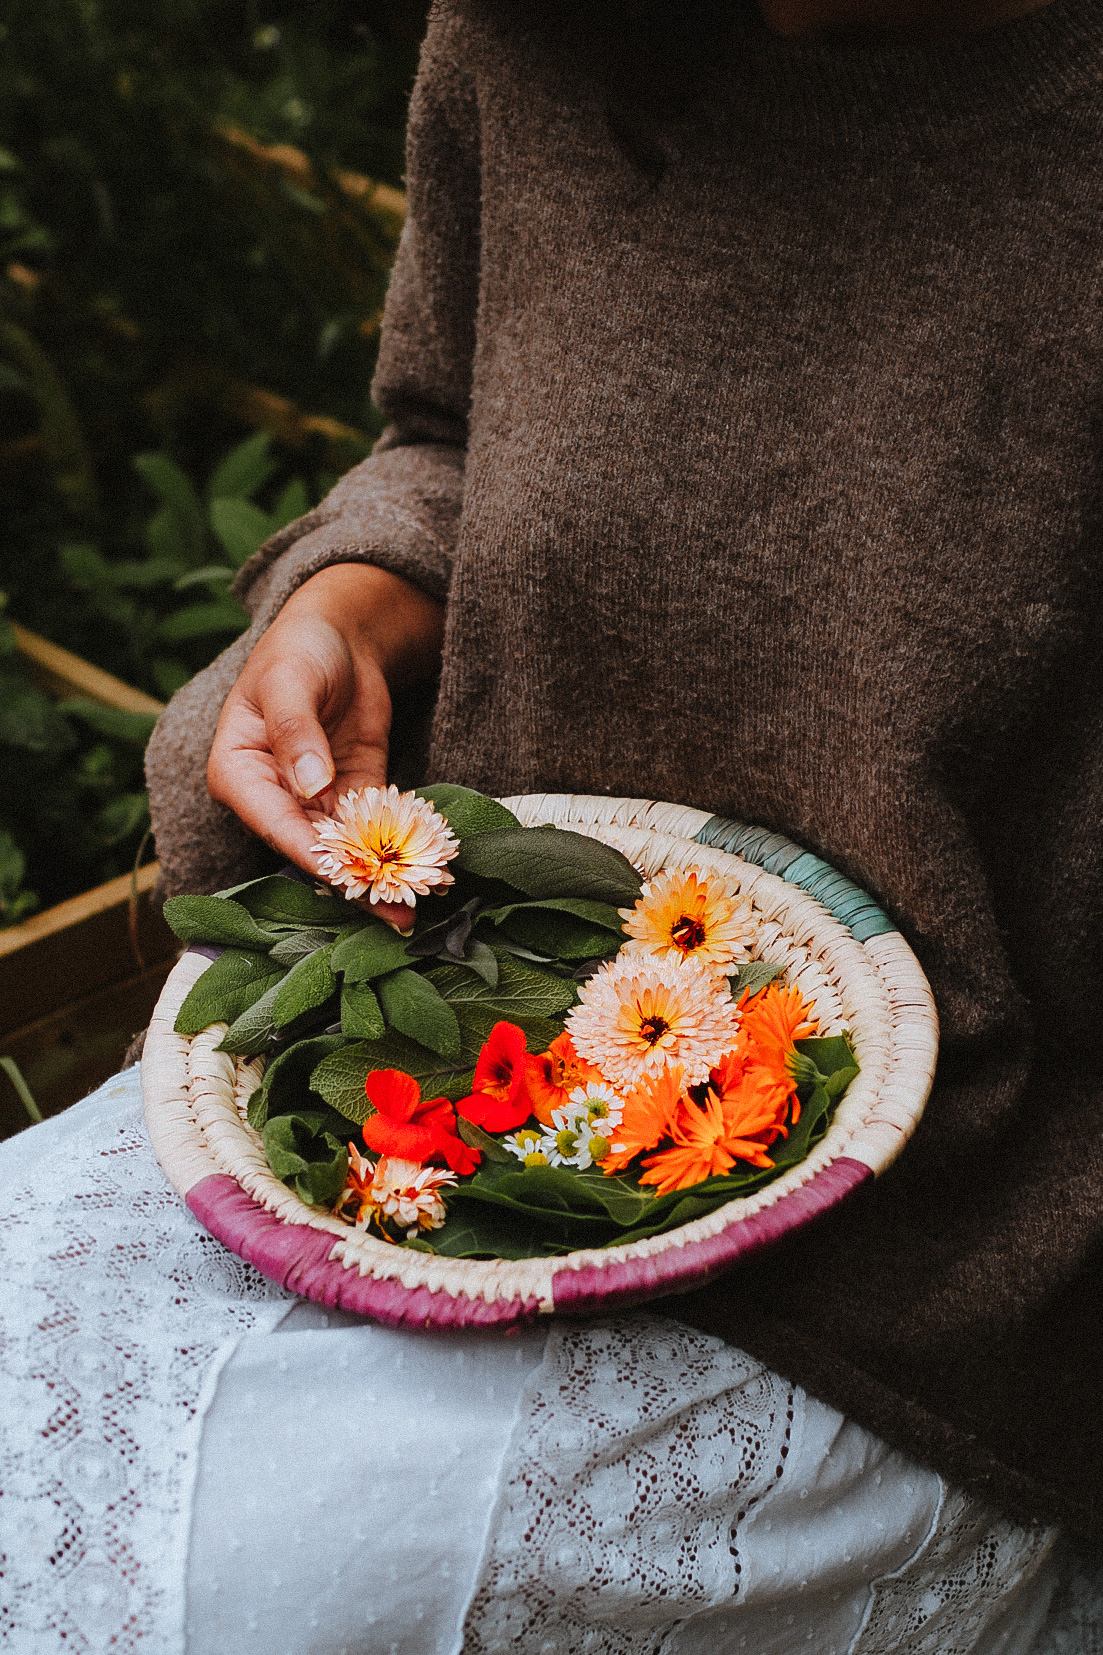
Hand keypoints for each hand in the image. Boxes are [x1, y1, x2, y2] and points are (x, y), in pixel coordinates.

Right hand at [207, 563, 444, 929]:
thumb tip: (310, 785)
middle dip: (353, 881)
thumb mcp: (291, 681)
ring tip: (424, 900)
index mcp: (238, 773)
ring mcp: (315, 802)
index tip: (346, 879)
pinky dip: (400, 849)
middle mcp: (273, 798)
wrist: (340, 634)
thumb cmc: (299, 649)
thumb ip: (296, 732)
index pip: (274, 823)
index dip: (310, 854)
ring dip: (382, 875)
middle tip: (398, 913)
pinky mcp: (354, 795)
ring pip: (346, 849)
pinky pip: (375, 830)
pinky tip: (432, 869)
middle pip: (310, 849)